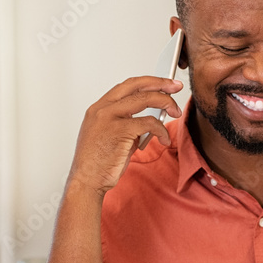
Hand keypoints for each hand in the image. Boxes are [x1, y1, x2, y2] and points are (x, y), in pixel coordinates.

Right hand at [67, 76, 182, 195]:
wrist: (87, 180)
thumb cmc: (98, 163)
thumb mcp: (110, 136)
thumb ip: (127, 123)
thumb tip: (150, 119)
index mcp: (99, 108)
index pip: (126, 86)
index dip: (148, 82)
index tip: (163, 84)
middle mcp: (102, 109)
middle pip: (136, 85)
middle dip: (160, 83)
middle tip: (176, 86)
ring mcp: (109, 118)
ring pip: (145, 99)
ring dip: (166, 103)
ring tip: (175, 112)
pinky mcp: (119, 130)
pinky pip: (149, 123)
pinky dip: (161, 130)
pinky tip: (164, 139)